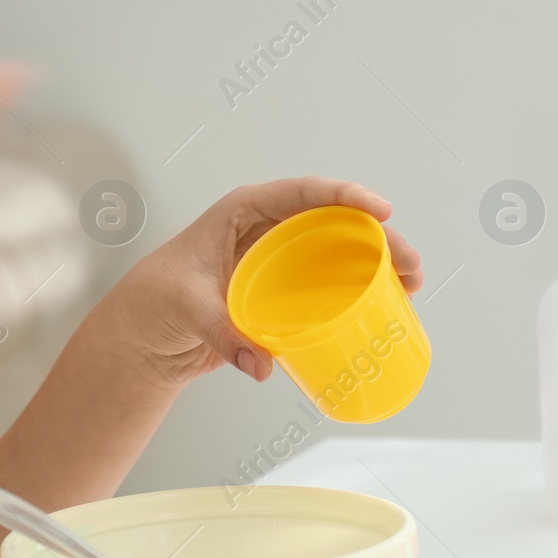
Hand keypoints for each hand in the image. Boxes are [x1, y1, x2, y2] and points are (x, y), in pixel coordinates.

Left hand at [113, 177, 423, 386]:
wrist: (145, 331)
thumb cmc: (155, 301)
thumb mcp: (185, 308)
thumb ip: (220, 332)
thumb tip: (260, 364)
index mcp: (244, 210)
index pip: (303, 193)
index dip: (346, 197)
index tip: (380, 211)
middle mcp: (269, 228)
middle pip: (335, 221)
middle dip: (378, 237)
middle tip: (410, 264)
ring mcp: (280, 258)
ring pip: (340, 250)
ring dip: (378, 262)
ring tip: (412, 283)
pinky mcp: (285, 290)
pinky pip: (330, 281)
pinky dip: (360, 289)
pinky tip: (388, 303)